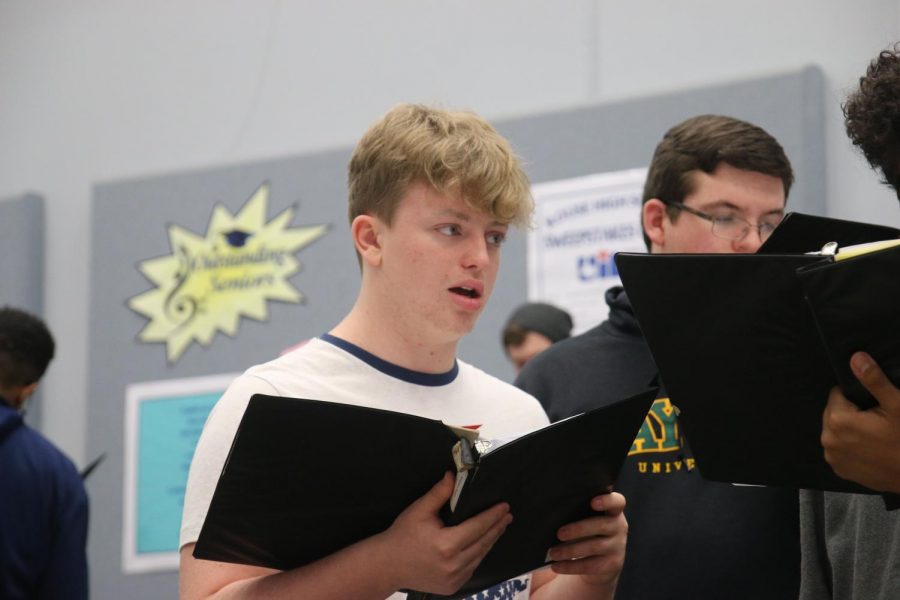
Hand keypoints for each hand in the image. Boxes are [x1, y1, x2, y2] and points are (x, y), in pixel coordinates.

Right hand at [377, 472, 512, 595]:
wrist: (387, 565)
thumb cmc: (402, 535)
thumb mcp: (419, 510)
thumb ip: (439, 493)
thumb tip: (453, 475)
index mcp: (447, 544)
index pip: (478, 527)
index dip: (493, 516)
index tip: (505, 506)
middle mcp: (454, 564)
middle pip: (483, 542)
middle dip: (497, 527)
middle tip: (507, 515)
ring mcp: (454, 578)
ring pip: (480, 557)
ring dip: (490, 541)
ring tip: (498, 528)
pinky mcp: (452, 587)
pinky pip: (472, 568)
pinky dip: (479, 555)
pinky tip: (482, 545)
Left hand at [545, 491, 626, 586]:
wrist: (601, 559)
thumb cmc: (587, 530)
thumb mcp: (586, 518)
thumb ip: (577, 510)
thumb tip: (550, 512)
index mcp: (613, 510)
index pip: (617, 502)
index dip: (607, 501)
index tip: (593, 502)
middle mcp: (618, 526)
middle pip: (602, 525)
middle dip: (579, 529)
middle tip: (559, 534)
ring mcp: (617, 546)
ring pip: (594, 547)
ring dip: (571, 550)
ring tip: (553, 553)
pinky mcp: (612, 564)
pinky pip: (590, 565)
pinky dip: (571, 566)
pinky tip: (556, 566)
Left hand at [822, 351, 899, 493]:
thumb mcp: (897, 405)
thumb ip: (874, 381)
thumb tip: (856, 357)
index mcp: (837, 420)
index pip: (837, 394)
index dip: (856, 396)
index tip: (874, 405)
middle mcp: (828, 440)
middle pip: (835, 413)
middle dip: (852, 413)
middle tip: (878, 420)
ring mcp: (833, 458)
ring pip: (837, 431)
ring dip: (851, 429)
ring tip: (876, 435)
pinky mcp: (841, 470)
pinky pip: (841, 448)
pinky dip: (852, 446)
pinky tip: (871, 448)